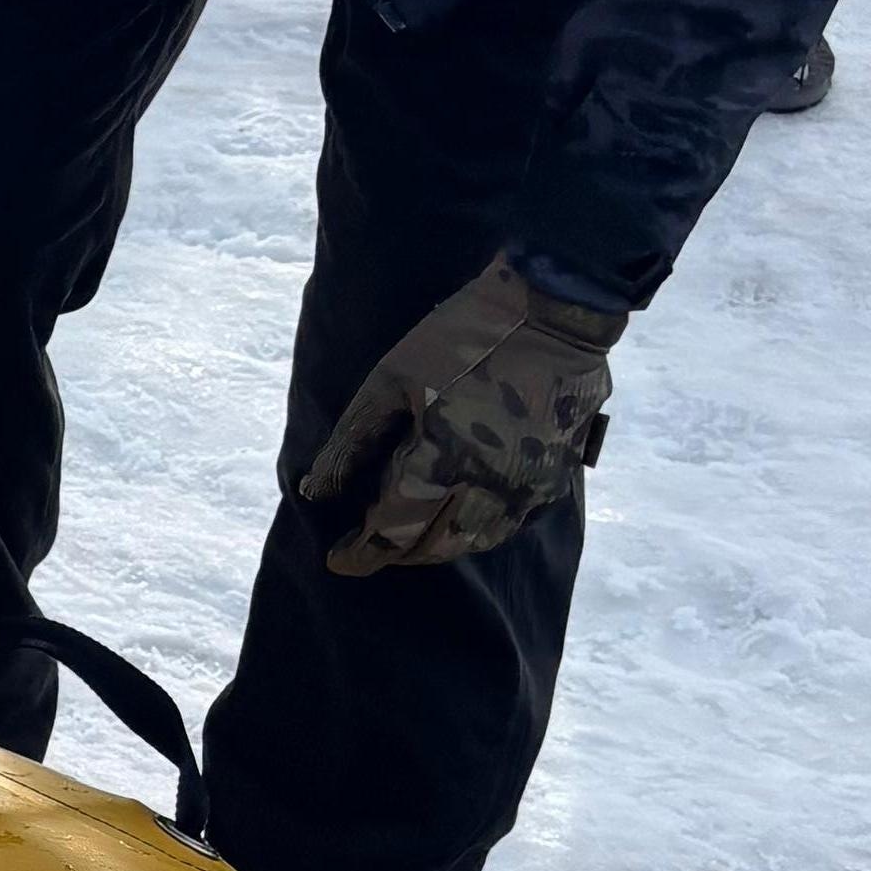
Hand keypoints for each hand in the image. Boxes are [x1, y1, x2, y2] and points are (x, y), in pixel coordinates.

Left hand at [298, 259, 617, 574]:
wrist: (556, 312)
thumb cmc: (462, 339)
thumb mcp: (389, 382)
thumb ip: (350, 444)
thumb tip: (314, 491)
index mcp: (440, 467)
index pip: (390, 534)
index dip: (359, 553)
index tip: (336, 558)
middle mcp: (486, 491)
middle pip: (431, 546)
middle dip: (395, 550)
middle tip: (369, 541)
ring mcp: (527, 490)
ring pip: (473, 541)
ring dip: (436, 544)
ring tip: (409, 531)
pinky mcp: (554, 479)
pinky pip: (509, 523)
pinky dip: (476, 529)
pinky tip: (458, 513)